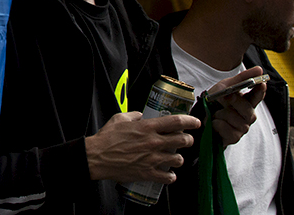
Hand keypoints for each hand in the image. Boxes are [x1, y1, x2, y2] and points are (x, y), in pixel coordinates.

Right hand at [85, 111, 200, 182]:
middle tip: (186, 140)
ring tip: (175, 157)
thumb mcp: (120, 118)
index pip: (175, 122)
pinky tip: (168, 173)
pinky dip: (171, 176)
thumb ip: (134, 115)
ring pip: (178, 160)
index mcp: (147, 127)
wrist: (98, 157)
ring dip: (179, 158)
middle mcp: (153, 143)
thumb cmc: (107, 137)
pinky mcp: (148, 173)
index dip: (190, 121)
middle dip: (188, 140)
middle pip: (182, 141)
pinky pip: (168, 177)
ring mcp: (152, 159)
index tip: (195, 122)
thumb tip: (141, 115)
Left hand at [208, 66, 265, 146]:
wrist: (199, 116)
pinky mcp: (233, 138)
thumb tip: (259, 69)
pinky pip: (229, 131)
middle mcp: (247, 116)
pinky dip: (218, 124)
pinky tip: (214, 122)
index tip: (261, 83)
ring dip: (222, 114)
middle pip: (249, 110)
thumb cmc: (214, 101)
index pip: (258, 97)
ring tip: (215, 113)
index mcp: (246, 102)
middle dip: (236, 102)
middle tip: (226, 96)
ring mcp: (241, 128)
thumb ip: (242, 78)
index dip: (260, 91)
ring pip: (238, 121)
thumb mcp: (224, 86)